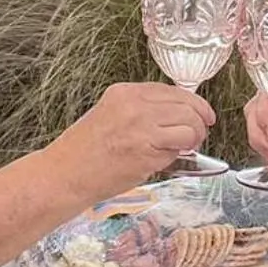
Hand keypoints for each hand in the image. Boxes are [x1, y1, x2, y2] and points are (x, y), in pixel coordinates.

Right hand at [49, 82, 215, 200]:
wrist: (63, 175)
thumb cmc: (83, 152)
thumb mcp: (109, 115)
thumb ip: (141, 110)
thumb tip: (176, 114)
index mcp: (124, 92)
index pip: (173, 90)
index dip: (195, 103)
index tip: (203, 114)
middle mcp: (134, 105)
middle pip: (187, 105)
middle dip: (200, 122)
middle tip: (198, 135)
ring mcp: (141, 127)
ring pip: (189, 125)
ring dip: (194, 139)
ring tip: (185, 148)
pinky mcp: (145, 151)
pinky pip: (177, 148)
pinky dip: (177, 155)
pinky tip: (163, 159)